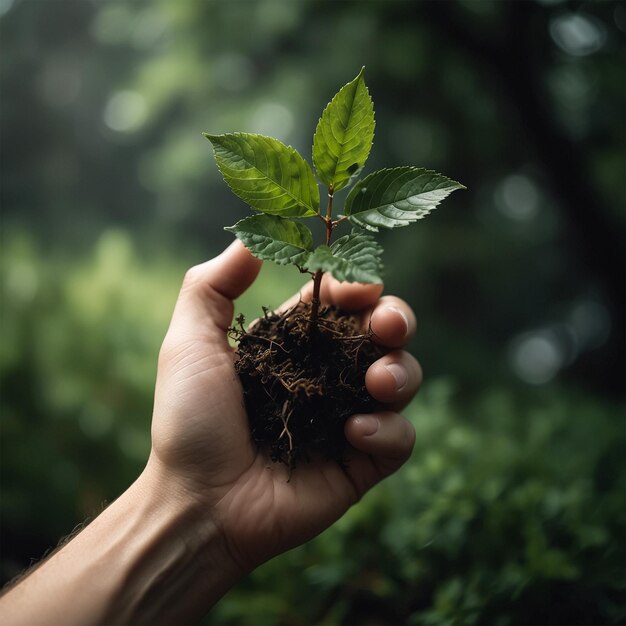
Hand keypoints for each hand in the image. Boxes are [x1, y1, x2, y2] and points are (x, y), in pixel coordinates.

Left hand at [148, 240, 420, 571]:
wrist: (198, 503)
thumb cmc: (189, 421)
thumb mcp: (189, 343)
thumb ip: (212, 286)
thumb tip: (250, 238)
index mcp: (296, 343)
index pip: (342, 302)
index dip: (357, 287)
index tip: (357, 287)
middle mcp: (327, 375)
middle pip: (383, 335)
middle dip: (396, 320)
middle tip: (387, 327)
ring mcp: (348, 417)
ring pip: (403, 378)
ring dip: (401, 372)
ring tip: (377, 382)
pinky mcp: (361, 462)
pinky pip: (399, 439)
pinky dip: (389, 431)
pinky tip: (354, 433)